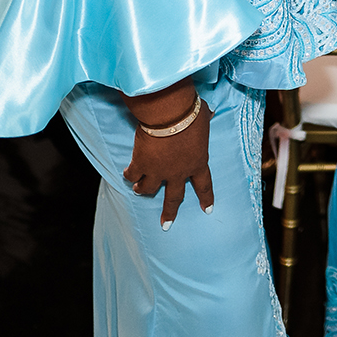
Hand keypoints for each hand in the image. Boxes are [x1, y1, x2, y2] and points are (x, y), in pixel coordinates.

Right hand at [120, 80, 212, 227]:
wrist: (169, 113)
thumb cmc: (190, 112)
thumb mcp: (203, 115)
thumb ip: (206, 118)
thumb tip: (211, 112)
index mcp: (198, 162)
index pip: (204, 184)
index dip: (206, 198)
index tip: (207, 210)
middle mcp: (179, 172)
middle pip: (174, 198)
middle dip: (170, 212)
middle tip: (166, 225)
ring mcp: (159, 171)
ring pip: (149, 189)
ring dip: (143, 190)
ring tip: (138, 190)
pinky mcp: (141, 164)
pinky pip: (133, 175)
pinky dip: (129, 175)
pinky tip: (126, 174)